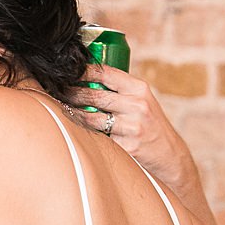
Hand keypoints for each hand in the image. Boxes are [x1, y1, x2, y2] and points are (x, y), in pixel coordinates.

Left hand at [70, 65, 193, 185]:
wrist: (169, 154)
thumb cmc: (150, 124)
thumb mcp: (142, 101)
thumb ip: (119, 90)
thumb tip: (84, 77)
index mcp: (139, 89)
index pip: (105, 73)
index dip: (82, 70)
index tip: (67, 70)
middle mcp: (137, 105)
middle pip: (94, 95)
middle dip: (71, 92)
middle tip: (55, 90)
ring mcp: (131, 127)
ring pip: (91, 117)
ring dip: (72, 112)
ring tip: (59, 107)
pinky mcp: (126, 146)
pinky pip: (97, 137)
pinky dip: (83, 133)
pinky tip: (73, 129)